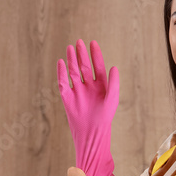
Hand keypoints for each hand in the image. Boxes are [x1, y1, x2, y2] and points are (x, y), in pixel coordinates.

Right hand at [57, 40, 118, 175]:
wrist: (91, 134)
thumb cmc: (104, 118)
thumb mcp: (112, 99)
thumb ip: (114, 83)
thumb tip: (114, 67)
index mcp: (100, 86)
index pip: (97, 66)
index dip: (95, 55)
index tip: (92, 43)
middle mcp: (88, 86)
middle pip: (83, 66)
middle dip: (82, 54)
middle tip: (79, 42)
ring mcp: (77, 91)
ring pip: (73, 71)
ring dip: (71, 60)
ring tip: (70, 47)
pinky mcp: (67, 97)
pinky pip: (63, 82)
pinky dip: (61, 72)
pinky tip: (61, 62)